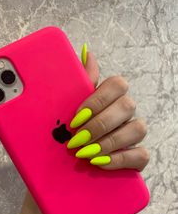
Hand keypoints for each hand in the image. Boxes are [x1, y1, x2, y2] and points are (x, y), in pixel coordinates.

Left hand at [67, 45, 149, 171]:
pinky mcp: (138, 156)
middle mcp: (126, 111)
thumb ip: (82, 80)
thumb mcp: (72, 103)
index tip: (75, 118)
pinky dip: (119, 159)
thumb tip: (85, 51)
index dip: (97, 101)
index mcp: (111, 95)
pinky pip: (141, 154)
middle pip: (127, 106)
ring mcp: (134, 132)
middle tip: (77, 139)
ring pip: (138, 128)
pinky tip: (99, 163)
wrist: (75, 155)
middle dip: (100, 124)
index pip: (117, 84)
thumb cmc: (74, 126)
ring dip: (109, 142)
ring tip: (86, 153)